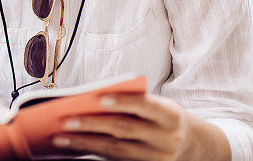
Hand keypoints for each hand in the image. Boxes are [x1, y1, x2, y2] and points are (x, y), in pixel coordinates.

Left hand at [51, 93, 229, 160]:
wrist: (191, 145)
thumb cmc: (163, 118)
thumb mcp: (158, 106)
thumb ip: (133, 103)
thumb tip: (90, 102)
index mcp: (170, 115)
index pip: (145, 106)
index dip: (123, 101)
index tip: (98, 97)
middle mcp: (166, 139)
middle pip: (124, 130)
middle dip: (91, 124)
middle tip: (65, 120)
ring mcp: (157, 158)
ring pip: (115, 150)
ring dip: (85, 143)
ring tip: (61, 137)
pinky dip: (93, 154)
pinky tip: (75, 148)